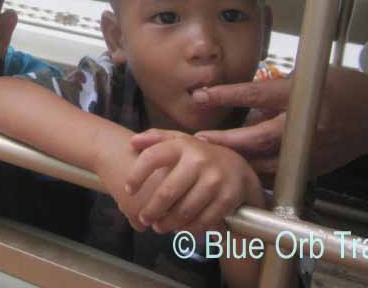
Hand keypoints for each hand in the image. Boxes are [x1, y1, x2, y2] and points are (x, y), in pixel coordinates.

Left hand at [127, 129, 264, 234]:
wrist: (238, 168)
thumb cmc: (199, 156)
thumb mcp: (180, 141)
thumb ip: (156, 138)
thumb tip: (133, 142)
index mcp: (183, 145)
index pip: (152, 158)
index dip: (136, 175)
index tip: (128, 190)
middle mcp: (199, 160)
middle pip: (167, 192)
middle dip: (152, 210)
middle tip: (144, 219)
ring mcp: (215, 180)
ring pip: (184, 210)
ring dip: (168, 223)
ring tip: (159, 226)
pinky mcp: (227, 198)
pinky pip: (202, 221)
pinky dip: (189, 229)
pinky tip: (181, 229)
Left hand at [190, 69, 367, 177]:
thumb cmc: (346, 90)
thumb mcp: (309, 78)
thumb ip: (275, 91)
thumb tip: (242, 101)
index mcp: (301, 98)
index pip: (255, 95)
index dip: (226, 95)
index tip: (201, 95)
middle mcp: (304, 127)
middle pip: (256, 138)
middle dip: (225, 140)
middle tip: (200, 138)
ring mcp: (310, 152)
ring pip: (264, 162)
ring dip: (237, 159)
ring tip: (212, 155)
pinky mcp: (313, 168)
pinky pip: (278, 172)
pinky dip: (257, 170)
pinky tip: (239, 168)